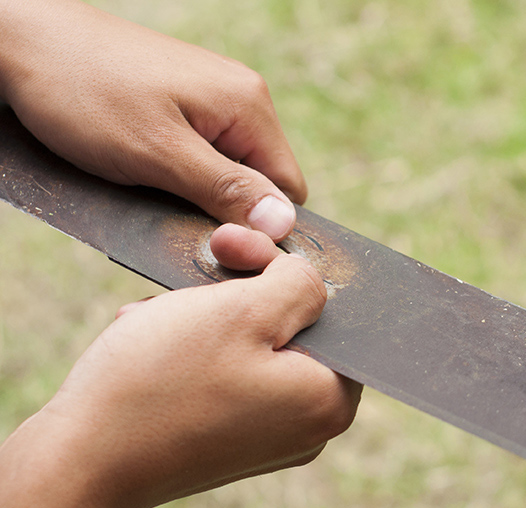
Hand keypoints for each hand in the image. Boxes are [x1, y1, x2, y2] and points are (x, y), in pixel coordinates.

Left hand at [0, 0, 303, 240]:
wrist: (19, 39)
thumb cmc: (83, 90)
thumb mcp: (158, 153)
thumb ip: (225, 189)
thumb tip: (282, 225)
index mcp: (249, 105)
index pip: (288, 190)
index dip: (259, 225)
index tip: (216, 239)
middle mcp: (239, 98)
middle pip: (257, 182)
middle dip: (221, 209)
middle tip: (171, 214)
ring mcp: (209, 98)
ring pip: (225, 172)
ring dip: (193, 193)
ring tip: (147, 188)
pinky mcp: (180, 102)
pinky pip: (198, 154)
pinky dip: (174, 173)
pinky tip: (139, 170)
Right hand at [0, 226, 360, 507]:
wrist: (75, 464)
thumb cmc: (160, 384)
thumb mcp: (241, 309)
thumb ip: (298, 284)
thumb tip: (313, 282)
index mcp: (330, 401)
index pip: (335, 311)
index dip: (286, 271)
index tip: (237, 251)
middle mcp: (311, 428)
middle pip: (293, 328)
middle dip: (239, 292)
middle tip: (192, 278)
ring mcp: (269, 442)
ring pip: (252, 346)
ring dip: (207, 317)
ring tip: (159, 315)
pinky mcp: (227, 445)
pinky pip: (225, 377)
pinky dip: (191, 351)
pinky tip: (152, 341)